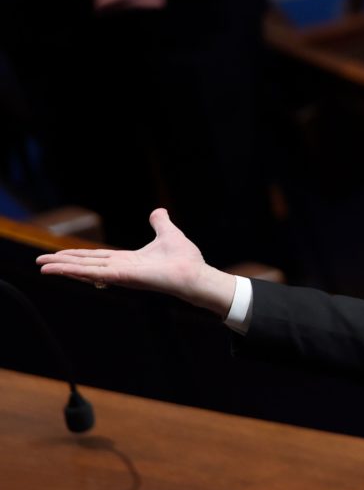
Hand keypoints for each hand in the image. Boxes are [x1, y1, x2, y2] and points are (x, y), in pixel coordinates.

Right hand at [36, 208, 235, 316]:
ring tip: (42, 266)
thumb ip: (160, 223)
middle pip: (86, 264)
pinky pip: (95, 274)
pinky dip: (76, 271)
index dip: (77, 256)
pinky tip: (59, 269)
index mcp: (129, 260)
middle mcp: (121, 269)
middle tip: (41, 262)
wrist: (196, 275)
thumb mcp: (169, 233)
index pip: (97, 258)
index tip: (59, 255)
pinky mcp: (123, 278)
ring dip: (63, 267)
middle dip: (64, 263)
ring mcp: (121, 275)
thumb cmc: (186, 260)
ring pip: (86, 270)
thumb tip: (158, 211)